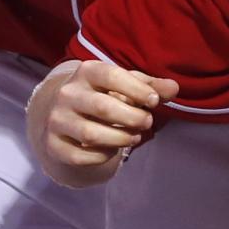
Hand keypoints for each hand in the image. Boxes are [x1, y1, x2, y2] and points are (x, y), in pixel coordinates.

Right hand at [27, 58, 174, 186]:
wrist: (65, 117)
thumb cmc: (104, 96)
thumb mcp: (126, 87)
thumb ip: (151, 87)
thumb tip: (174, 89)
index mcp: (86, 72)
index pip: (112, 76)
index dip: (137, 90)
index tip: (154, 102)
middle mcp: (67, 93)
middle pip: (103, 107)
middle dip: (132, 118)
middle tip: (147, 123)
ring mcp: (57, 119)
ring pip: (91, 134)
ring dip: (120, 139)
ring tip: (135, 138)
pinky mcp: (53, 144)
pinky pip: (80, 155)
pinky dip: (102, 156)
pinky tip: (111, 149)